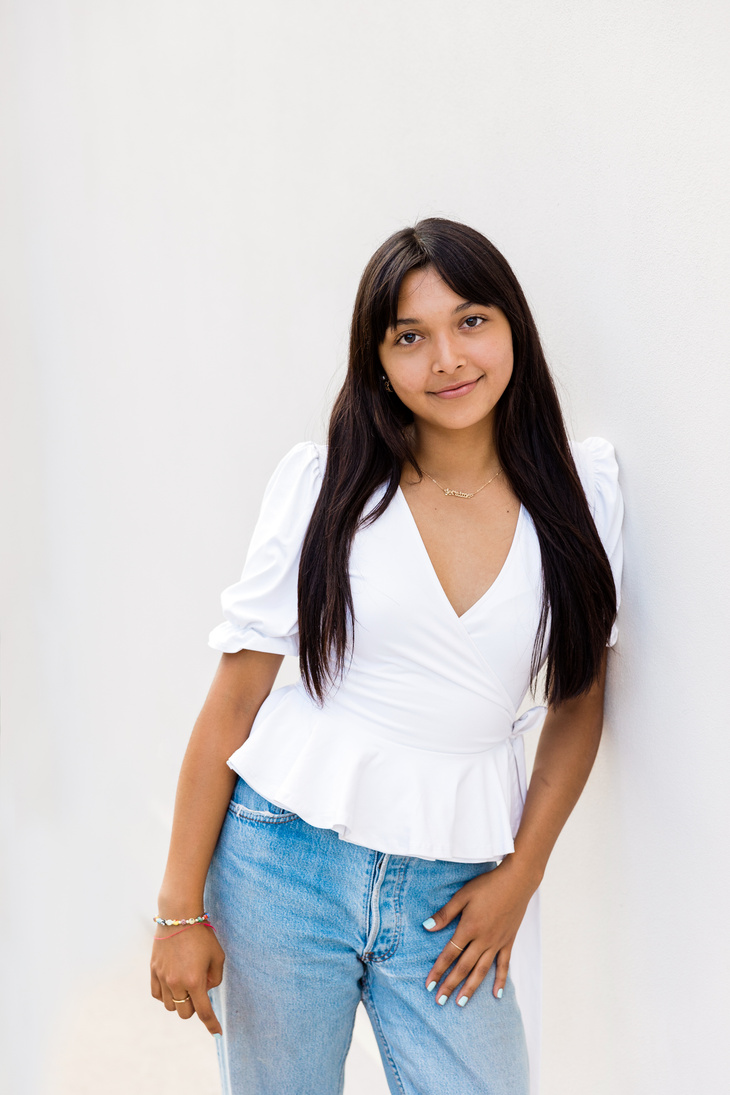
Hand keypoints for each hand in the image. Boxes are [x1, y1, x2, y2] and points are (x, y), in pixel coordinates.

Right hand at [150, 923, 224, 1034]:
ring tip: (186, 984)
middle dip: (195, 1007)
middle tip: (199, 991)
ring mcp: (162, 977)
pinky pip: (157, 995)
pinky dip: (166, 995)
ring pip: (170, 1006)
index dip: (211, 1024)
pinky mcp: (153, 971)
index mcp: (194, 980)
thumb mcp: (218, 956)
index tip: (217, 1032)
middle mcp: (176, 982)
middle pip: (185, 1013)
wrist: (178, 916)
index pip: (204, 1011)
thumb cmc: (202, 934)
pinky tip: (173, 984)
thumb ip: (215, 978)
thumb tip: (207, 990)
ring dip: (180, 1001)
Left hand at [421, 857, 536, 1006]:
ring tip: (461, 1003)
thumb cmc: (487, 885)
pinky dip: (501, 981)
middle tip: (439, 1001)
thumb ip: (445, 914)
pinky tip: (497, 995)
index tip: (428, 985)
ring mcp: (497, 943)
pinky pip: (504, 965)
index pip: (449, 955)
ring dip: (471, 988)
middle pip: (463, 968)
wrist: (517, 881)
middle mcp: (483, 940)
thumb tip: (426, 927)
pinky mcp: (508, 942)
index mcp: (469, 928)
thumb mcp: (462, 895)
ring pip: (482, 971)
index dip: (438, 970)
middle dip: (450, 985)